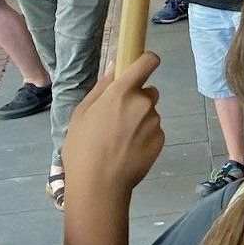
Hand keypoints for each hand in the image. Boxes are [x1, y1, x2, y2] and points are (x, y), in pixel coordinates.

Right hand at [61, 52, 164, 196]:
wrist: (99, 183)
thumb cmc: (82, 146)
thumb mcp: (82, 112)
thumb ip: (102, 87)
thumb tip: (115, 65)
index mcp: (122, 92)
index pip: (147, 62)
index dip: (147, 61)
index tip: (142, 66)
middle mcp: (143, 103)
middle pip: (148, 92)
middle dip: (137, 100)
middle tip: (116, 119)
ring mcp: (155, 122)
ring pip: (150, 113)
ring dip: (140, 120)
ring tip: (119, 140)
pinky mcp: (161, 139)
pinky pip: (154, 130)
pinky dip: (144, 136)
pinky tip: (128, 150)